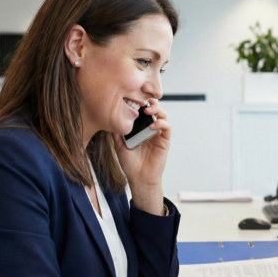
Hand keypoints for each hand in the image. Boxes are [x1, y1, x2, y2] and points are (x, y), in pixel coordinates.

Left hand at [114, 99, 169, 214]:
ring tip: (148, 111)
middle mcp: (150, 129)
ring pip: (163, 115)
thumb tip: (110, 117)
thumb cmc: (130, 164)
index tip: (132, 98)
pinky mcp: (164, 141)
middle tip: (143, 101)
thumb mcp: (119, 145)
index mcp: (140, 128)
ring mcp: (158, 134)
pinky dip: (161, 123)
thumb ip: (117, 132)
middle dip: (150, 102)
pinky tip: (153, 125)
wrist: (139, 178)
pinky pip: (167, 128)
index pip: (142, 111)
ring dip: (157, 110)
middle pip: (154, 109)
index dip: (140, 102)